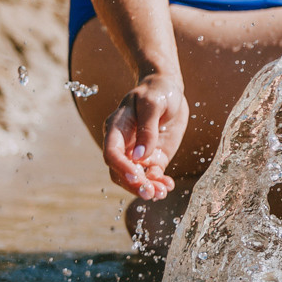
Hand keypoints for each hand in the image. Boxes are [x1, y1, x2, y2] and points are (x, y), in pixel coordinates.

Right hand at [102, 72, 188, 200]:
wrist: (169, 89)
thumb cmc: (158, 91)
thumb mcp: (153, 104)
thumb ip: (147, 129)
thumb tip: (140, 157)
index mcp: (116, 129)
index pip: (112, 153)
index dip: (121, 167)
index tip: (136, 176)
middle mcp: (124, 144)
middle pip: (120, 171)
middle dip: (134, 184)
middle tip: (150, 193)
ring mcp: (138, 153)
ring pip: (135, 178)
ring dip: (147, 188)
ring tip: (162, 193)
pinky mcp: (154, 157)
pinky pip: (152, 175)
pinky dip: (159, 183)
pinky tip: (169, 186)